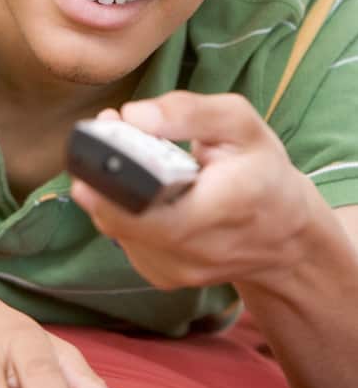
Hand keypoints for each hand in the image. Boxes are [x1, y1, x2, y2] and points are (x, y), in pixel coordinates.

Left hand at [70, 92, 315, 291]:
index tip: (103, 140)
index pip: (155, 210)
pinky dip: (120, 210)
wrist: (284, 234)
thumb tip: (133, 115)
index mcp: (226, 207)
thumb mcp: (240, 124)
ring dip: (108, 191)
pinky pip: (124, 239)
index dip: (114, 181)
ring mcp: (179, 270)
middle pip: (124, 220)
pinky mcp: (164, 276)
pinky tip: (137, 188)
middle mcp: (200, 250)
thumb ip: (188, 112)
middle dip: (103, 176)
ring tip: (124, 156)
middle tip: (104, 136)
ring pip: (117, 229)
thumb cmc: (262, 172)